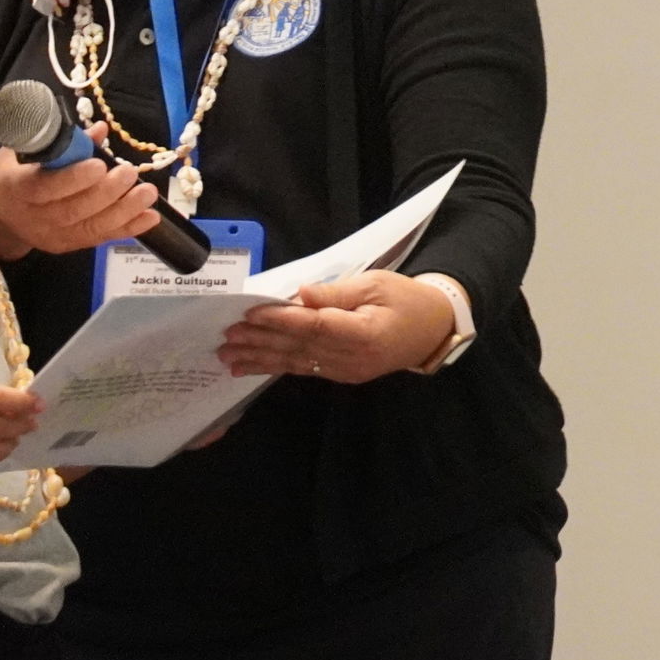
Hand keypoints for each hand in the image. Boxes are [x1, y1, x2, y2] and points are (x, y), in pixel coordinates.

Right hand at [0, 123, 161, 259]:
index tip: (100, 165)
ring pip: (89, 228)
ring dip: (123, 211)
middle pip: (72, 211)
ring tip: (148, 194)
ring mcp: (51, 236)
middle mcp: (33, 218)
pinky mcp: (66, 246)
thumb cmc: (13, 172)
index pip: (44, 188)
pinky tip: (150, 217)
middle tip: (130, 173)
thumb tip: (100, 130)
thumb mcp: (27, 149)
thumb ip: (62, 141)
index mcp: (17, 189)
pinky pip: (99, 238)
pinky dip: (127, 228)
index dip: (73, 179)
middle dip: (105, 193)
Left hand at [218, 270, 454, 383]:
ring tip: (228, 356)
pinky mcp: (341, 375)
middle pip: (299, 348)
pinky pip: (303, 369)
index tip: (250, 314)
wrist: (433, 330)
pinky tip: (250, 368)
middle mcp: (351, 359)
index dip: (280, 320)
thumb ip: (336, 293)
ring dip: (260, 359)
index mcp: (364, 334)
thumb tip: (300, 294)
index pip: (314, 326)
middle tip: (226, 337)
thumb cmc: (407, 299)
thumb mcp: (376, 284)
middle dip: (260, 341)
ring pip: (296, 363)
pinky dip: (275, 367)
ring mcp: (345, 371)